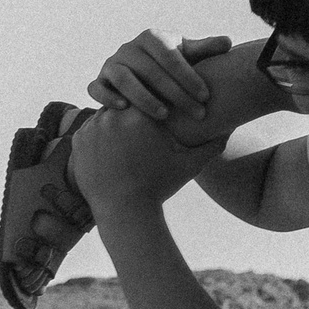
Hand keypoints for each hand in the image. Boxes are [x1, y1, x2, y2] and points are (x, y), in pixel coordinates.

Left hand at [70, 105, 221, 213]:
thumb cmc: (160, 187)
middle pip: (126, 102)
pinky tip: (111, 154)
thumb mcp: (189, 166)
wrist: (124, 212)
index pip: (148, 96)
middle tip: (139, 130)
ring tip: (125, 143)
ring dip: (114, 124)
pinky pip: (90, 130)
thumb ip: (210, 146)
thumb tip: (229, 131)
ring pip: (106, 115)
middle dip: (132, 113)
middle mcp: (114, 115)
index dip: (154, 106)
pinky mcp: (79, 140)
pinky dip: (100, 139)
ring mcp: (93, 127)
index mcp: (142, 115)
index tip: (160, 116)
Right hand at [88, 30, 234, 123]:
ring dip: (143, 97)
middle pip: (151, 71)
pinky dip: (107, 97)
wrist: (142, 73)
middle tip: (197, 113)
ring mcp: (111, 64)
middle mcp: (129, 48)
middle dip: (176, 94)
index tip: (206, 96)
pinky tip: (124, 109)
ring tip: (164, 115)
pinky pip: (97, 88)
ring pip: (124, 79)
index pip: (171, 56)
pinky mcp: (99, 80)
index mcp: (152, 37)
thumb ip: (206, 49)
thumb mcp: (188, 54)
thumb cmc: (171, 65)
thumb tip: (229, 42)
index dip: (189, 77)